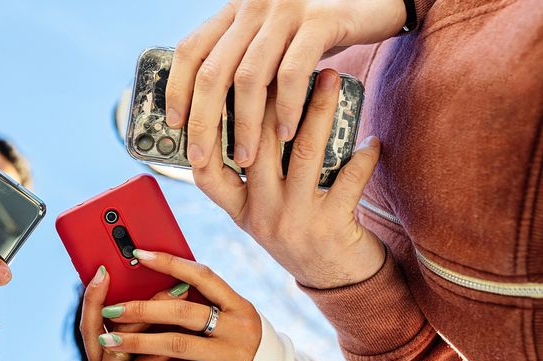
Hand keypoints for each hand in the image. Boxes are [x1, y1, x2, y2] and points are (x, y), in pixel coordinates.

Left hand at [96, 251, 261, 360]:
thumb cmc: (235, 335)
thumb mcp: (230, 312)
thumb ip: (203, 298)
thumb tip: (158, 276)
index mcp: (237, 304)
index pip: (202, 276)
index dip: (170, 263)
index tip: (139, 254)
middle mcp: (235, 328)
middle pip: (183, 312)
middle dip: (142, 309)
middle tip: (112, 309)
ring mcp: (229, 355)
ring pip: (177, 345)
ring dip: (139, 341)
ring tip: (110, 340)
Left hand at [166, 0, 405, 166]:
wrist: (375, 3)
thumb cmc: (317, 35)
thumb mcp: (272, 44)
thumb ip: (243, 64)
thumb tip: (208, 116)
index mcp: (235, 13)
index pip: (191, 49)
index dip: (177, 87)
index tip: (174, 122)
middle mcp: (253, 7)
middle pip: (213, 69)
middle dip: (203, 119)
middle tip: (199, 155)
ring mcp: (284, 12)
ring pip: (249, 77)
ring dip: (243, 124)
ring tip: (245, 157)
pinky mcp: (318, 21)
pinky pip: (292, 73)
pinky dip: (286, 108)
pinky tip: (286, 133)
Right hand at [192, 69, 384, 288]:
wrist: (337, 284)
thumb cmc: (301, 236)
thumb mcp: (265, 215)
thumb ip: (255, 180)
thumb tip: (259, 115)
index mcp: (241, 212)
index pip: (207, 173)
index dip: (207, 135)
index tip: (219, 94)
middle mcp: (261, 216)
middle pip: (259, 146)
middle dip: (275, 97)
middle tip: (290, 62)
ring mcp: (295, 221)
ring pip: (303, 152)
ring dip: (320, 110)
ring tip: (332, 78)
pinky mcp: (331, 226)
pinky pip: (349, 179)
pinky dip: (363, 155)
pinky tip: (371, 140)